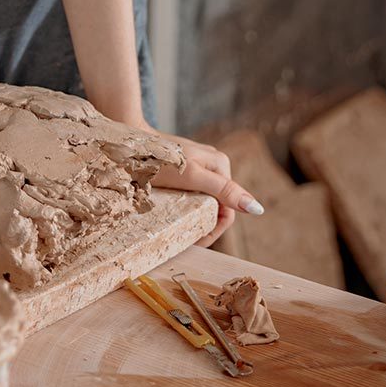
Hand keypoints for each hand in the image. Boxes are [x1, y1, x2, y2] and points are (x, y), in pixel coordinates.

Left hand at [130, 119, 263, 247]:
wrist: (129, 143)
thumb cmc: (159, 159)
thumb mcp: (192, 177)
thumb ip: (223, 191)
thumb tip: (256, 208)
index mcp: (221, 166)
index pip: (229, 210)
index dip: (214, 230)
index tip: (194, 243)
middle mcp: (214, 165)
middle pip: (217, 205)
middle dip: (203, 224)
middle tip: (182, 237)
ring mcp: (199, 166)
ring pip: (205, 200)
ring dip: (194, 216)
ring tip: (177, 227)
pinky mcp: (185, 168)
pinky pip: (193, 193)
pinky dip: (185, 206)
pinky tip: (173, 211)